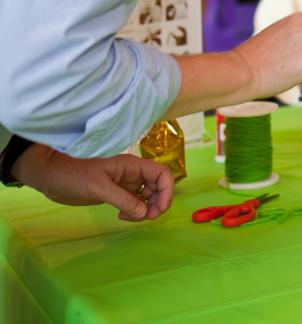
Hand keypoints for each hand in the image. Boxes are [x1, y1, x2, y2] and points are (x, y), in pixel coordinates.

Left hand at [12, 145, 174, 221]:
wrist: (51, 177)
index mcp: (132, 166)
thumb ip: (123, 200)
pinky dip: (134, 212)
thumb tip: (144, 214)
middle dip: (158, 203)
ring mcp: (124, 184)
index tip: (159, 209)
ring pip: (147, 197)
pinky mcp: (115, 194)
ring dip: (146, 209)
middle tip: (148, 218)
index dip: (167, 191)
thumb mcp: (99, 187)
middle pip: (158, 187)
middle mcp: (132, 174)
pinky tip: (123, 217)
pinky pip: (134, 203)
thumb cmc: (74, 175)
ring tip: (132, 219)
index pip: (162, 174)